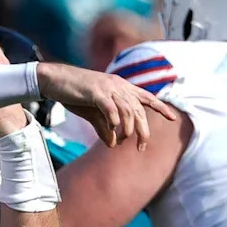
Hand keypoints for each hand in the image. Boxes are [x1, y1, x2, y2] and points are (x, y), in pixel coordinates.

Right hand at [36, 63, 176, 150]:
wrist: (55, 79)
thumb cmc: (75, 94)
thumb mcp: (93, 113)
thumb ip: (105, 127)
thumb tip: (113, 144)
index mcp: (120, 86)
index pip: (146, 97)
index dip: (160, 107)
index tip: (172, 118)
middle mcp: (118, 85)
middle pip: (139, 109)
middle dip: (143, 130)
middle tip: (141, 147)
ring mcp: (107, 87)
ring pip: (128, 110)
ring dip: (129, 129)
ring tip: (125, 141)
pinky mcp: (95, 92)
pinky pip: (111, 108)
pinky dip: (114, 120)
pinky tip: (113, 129)